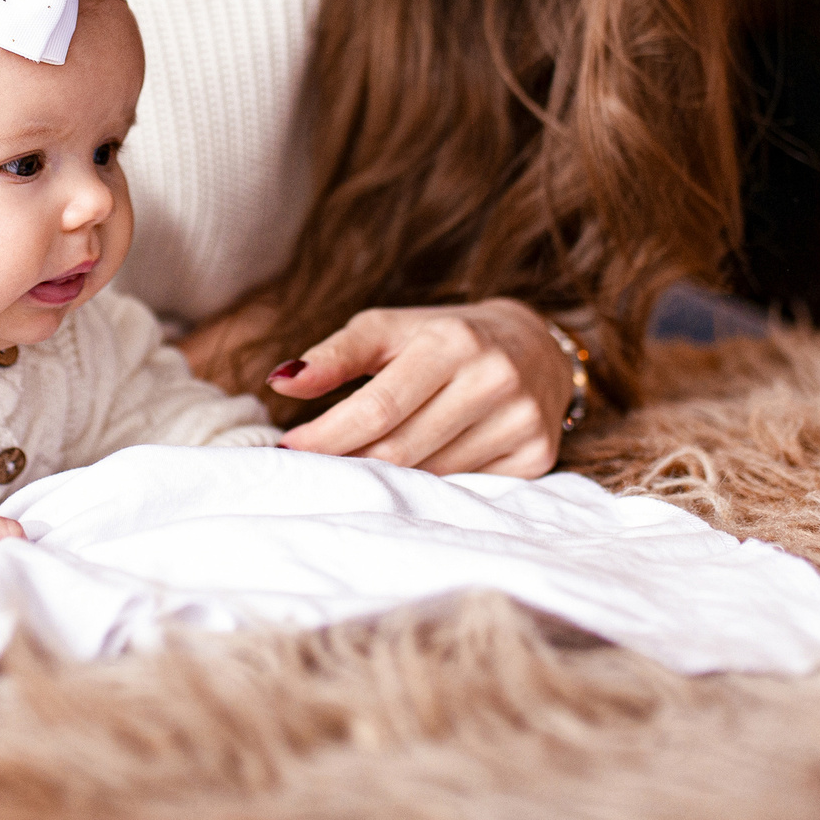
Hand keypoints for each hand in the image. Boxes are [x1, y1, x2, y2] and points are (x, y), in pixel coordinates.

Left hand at [268, 299, 573, 477]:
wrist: (533, 346)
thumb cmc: (443, 337)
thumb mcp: (388, 330)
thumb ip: (335, 356)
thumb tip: (281, 382)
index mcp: (453, 342)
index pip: (379, 406)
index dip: (328, 434)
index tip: (289, 447)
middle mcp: (493, 380)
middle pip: (401, 449)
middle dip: (348, 462)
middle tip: (312, 466)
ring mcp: (520, 421)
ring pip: (430, 477)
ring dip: (385, 480)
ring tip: (359, 468)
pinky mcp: (537, 456)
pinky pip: (464, 490)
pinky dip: (429, 489)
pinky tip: (413, 477)